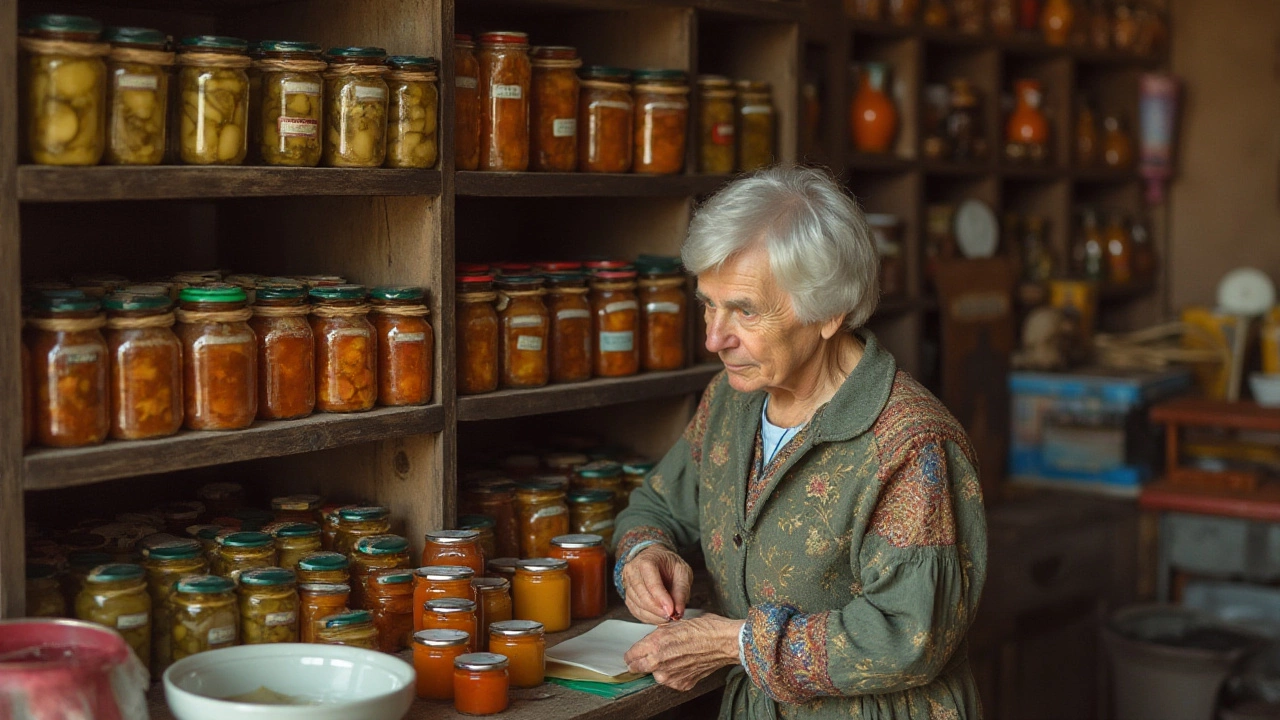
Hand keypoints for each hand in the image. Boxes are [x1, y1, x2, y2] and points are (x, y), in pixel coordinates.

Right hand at [622, 545, 692, 624]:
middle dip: (658, 610)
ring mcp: (627, 585)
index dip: (662, 600)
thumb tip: (678, 611)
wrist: (655, 558)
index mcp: (646, 562)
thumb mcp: (682, 571)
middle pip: (642, 597)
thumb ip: (681, 591)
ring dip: (654, 615)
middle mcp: (632, 572)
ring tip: (668, 616)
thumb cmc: (668, 563)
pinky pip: (636, 611)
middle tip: (672, 616)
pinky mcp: (627, 596)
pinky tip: (659, 616)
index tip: (672, 611)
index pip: (652, 584)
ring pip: (638, 606)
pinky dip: (649, 617)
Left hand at [624, 613, 744, 690]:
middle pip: (637, 668)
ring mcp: (670, 676)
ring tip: (674, 657)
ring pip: (655, 674)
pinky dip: (675, 674)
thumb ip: (657, 635)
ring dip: (659, 668)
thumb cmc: (704, 629)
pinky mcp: (682, 684)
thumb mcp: (674, 624)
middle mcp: (659, 663)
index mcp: (655, 644)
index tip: (634, 653)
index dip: (632, 653)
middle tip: (649, 656)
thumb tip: (649, 641)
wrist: (725, 642)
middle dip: (640, 662)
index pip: (631, 655)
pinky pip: (671, 680)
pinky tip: (684, 663)